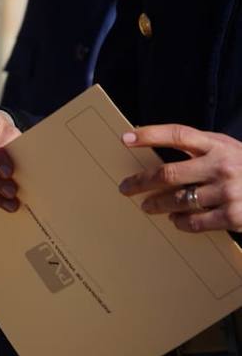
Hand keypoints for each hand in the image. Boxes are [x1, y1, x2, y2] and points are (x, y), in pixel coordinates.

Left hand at [119, 124, 241, 232]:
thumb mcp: (229, 149)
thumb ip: (201, 149)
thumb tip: (157, 156)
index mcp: (219, 145)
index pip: (179, 134)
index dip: (150, 135)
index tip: (125, 138)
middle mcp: (222, 165)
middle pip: (168, 173)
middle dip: (141, 181)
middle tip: (125, 187)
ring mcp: (229, 191)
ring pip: (178, 199)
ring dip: (157, 204)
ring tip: (147, 206)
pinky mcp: (234, 216)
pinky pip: (195, 221)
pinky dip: (180, 222)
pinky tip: (175, 220)